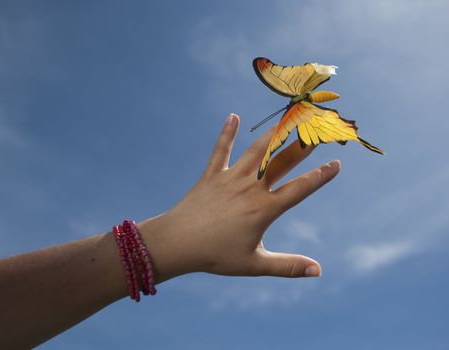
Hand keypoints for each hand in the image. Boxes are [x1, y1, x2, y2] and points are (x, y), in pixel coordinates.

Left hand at [139, 113, 339, 279]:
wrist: (177, 243)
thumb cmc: (215, 256)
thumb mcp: (254, 265)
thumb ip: (288, 266)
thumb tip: (318, 271)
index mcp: (264, 209)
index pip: (300, 189)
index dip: (320, 176)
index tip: (337, 163)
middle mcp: (250, 188)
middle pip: (282, 162)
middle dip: (303, 145)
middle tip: (318, 127)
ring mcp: (230, 179)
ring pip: (256, 151)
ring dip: (274, 134)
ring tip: (288, 118)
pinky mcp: (211, 176)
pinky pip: (221, 151)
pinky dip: (227, 134)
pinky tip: (232, 116)